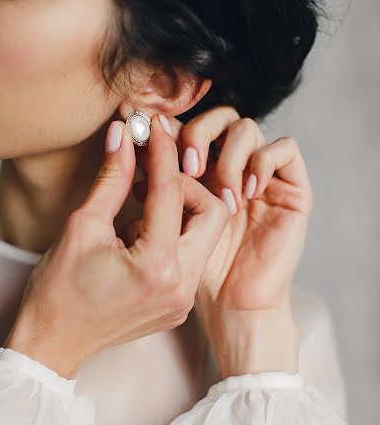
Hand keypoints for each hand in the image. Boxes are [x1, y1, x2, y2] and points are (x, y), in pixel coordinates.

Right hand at [5, 115, 228, 377]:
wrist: (55, 341)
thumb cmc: (59, 290)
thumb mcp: (83, 227)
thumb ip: (113, 180)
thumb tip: (125, 138)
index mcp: (157, 266)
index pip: (172, 192)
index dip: (162, 152)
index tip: (155, 128)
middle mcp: (181, 286)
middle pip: (214, 212)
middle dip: (189, 185)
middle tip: (156, 174)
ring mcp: (184, 300)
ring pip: (206, 236)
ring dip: (182, 212)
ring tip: (142, 207)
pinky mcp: (180, 306)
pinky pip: (192, 259)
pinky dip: (176, 237)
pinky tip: (143, 235)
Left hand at [132, 109, 312, 313]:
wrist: (233, 306)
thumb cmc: (200, 268)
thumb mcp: (167, 224)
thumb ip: (153, 188)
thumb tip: (131, 148)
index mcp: (204, 172)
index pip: (189, 128)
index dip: (171, 126)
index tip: (146, 131)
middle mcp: (234, 168)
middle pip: (221, 118)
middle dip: (200, 134)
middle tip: (187, 167)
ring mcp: (264, 177)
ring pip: (249, 130)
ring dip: (229, 157)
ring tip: (221, 195)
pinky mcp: (294, 191)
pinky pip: (286, 151)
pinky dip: (264, 162)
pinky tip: (247, 192)